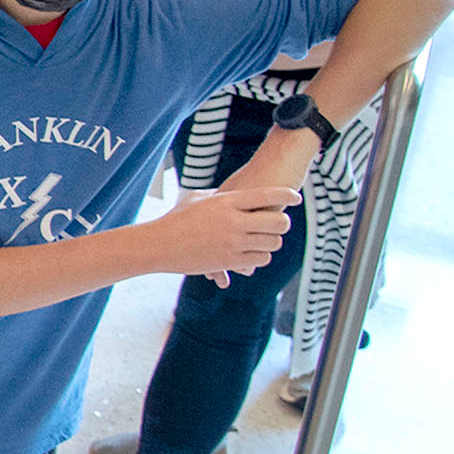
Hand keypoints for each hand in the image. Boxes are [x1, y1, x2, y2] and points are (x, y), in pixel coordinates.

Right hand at [154, 183, 301, 285]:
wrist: (158, 245)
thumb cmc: (175, 219)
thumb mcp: (196, 199)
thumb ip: (218, 196)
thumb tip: (232, 192)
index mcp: (226, 201)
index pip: (268, 194)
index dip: (286, 194)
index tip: (296, 198)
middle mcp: (233, 221)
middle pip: (278, 222)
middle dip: (281, 223)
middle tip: (277, 225)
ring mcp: (233, 242)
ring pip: (272, 243)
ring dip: (271, 242)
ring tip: (264, 241)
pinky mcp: (230, 261)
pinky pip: (260, 260)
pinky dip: (260, 257)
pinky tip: (252, 255)